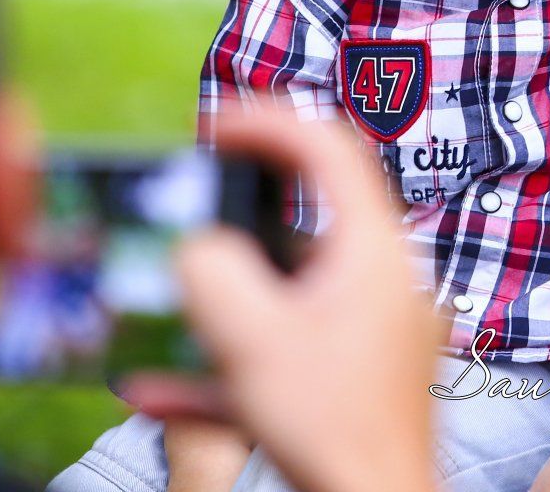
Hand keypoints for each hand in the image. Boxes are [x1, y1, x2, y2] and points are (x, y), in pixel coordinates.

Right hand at [125, 112, 441, 491]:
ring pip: (292, 283)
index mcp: (373, 247)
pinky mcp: (361, 368)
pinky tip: (162, 388)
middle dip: (239, 205)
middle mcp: (386, 275)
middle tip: (193, 195)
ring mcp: (377, 323)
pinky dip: (235, 354)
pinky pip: (292, 340)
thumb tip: (196, 242)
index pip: (327, 146)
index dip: (266, 122)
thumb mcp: (252, 340)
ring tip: (166, 304)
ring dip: (226, 293)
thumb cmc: (332, 427)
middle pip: (310, 209)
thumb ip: (212, 273)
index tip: (211, 126)